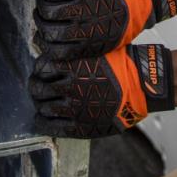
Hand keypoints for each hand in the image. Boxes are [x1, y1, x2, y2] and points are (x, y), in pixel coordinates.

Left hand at [30, 43, 173, 138]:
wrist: (140, 87)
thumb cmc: (120, 65)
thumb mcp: (93, 50)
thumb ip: (70, 54)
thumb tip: (48, 53)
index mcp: (71, 64)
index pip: (41, 67)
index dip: (40, 69)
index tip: (41, 71)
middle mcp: (70, 85)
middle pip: (38, 87)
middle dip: (35, 87)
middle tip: (37, 86)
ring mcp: (74, 107)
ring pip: (43, 107)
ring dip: (40, 104)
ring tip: (41, 102)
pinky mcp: (79, 126)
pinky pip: (51, 126)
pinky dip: (42, 122)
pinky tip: (40, 119)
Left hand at [35, 0, 176, 58]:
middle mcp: (83, 8)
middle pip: (47, 17)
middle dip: (39, 15)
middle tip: (39, 13)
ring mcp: (89, 28)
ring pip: (53, 37)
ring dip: (43, 34)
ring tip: (43, 30)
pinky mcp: (95, 44)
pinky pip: (67, 52)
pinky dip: (55, 49)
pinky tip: (55, 44)